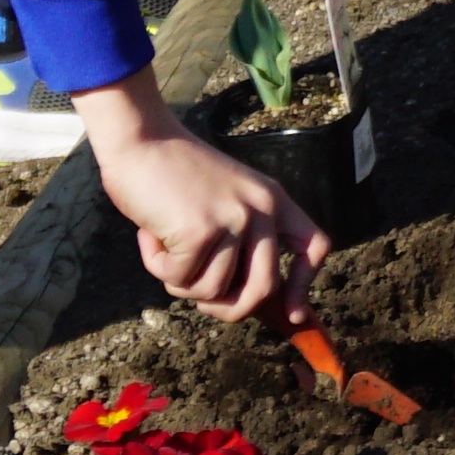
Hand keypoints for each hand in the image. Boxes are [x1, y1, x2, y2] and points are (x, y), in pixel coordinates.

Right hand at [73, 79, 325, 320]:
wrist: (140, 139)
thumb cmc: (172, 174)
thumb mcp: (224, 200)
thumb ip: (240, 239)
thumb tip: (243, 299)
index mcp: (273, 200)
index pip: (314, 246)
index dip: (304, 285)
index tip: (291, 315)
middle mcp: (261, 210)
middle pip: (263, 289)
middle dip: (229, 308)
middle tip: (198, 299)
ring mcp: (233, 219)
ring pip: (213, 291)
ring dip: (180, 281)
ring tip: (165, 245)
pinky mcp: (201, 231)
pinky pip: (179, 279)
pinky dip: (158, 266)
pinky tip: (150, 235)